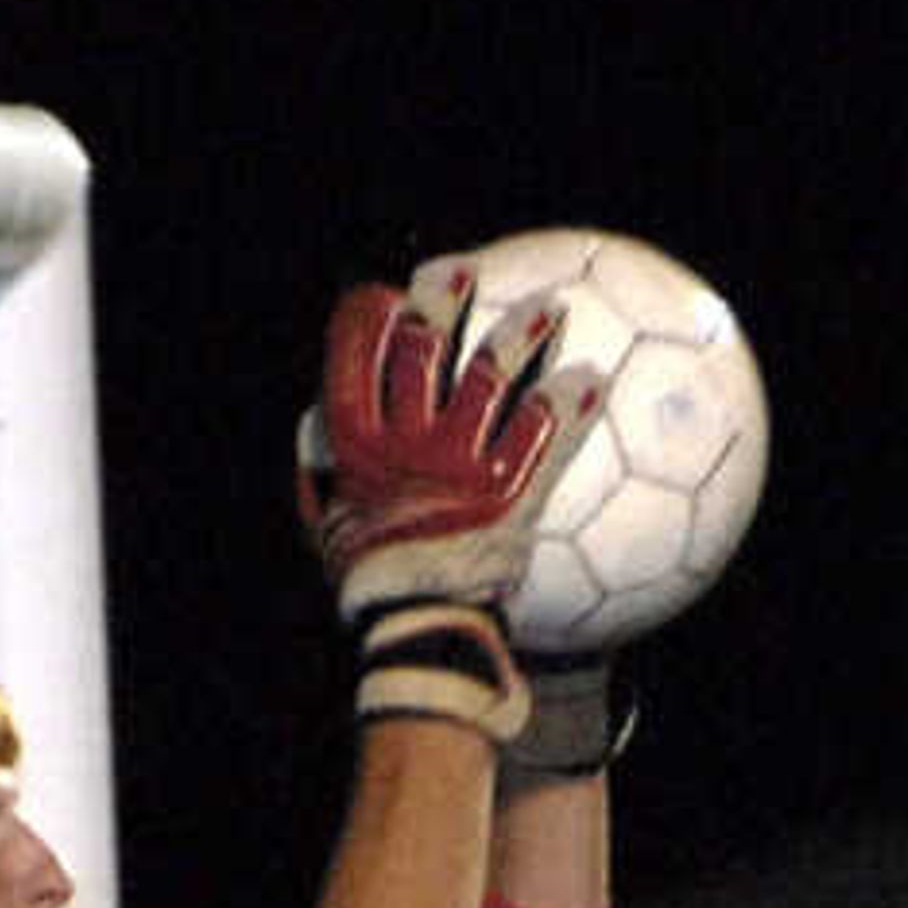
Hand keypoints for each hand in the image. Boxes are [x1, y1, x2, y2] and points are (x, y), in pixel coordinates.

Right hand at [298, 277, 591, 618]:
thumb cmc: (371, 586)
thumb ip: (319, 471)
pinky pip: (544, 439)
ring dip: (522, 335)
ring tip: (551, 308)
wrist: (418, 637)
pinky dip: (570, 407)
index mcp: (357, 444)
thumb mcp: (324, 528)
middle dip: (441, 299)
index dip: (369, 316)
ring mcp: (459, 467)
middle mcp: (407, 443)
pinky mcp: (509, 497)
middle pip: (422, 348)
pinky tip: (593, 382)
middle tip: (464, 270)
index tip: (387, 295)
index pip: (353, 355)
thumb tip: (313, 420)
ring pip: (490, 379)